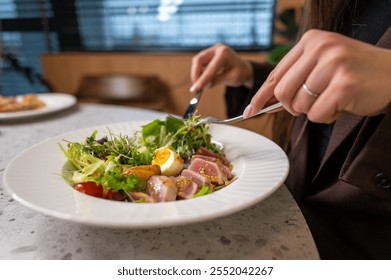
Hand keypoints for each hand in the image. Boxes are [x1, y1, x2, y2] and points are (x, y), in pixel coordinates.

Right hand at [190, 43, 253, 91]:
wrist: (243, 68)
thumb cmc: (240, 73)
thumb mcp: (231, 79)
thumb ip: (216, 81)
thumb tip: (203, 85)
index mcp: (225, 53)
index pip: (210, 67)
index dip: (202, 79)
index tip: (196, 89)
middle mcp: (217, 48)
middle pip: (199, 60)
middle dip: (195, 74)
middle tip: (195, 87)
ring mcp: (211, 50)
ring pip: (197, 62)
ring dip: (197, 74)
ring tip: (202, 84)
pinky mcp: (208, 54)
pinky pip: (199, 63)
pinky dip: (199, 72)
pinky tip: (204, 78)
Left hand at [243, 29, 390, 122]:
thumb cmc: (356, 73)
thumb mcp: (324, 65)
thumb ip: (297, 77)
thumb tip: (265, 101)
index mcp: (312, 41)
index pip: (277, 73)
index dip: (261, 95)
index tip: (250, 109)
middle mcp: (321, 48)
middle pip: (283, 92)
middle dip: (293, 106)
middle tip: (313, 103)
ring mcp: (333, 64)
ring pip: (299, 105)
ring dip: (313, 110)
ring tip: (333, 99)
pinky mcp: (344, 84)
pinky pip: (316, 114)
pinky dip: (327, 116)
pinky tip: (343, 104)